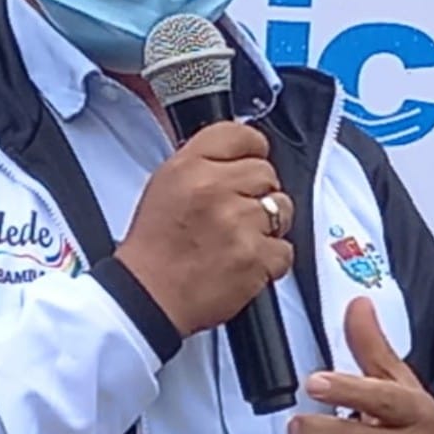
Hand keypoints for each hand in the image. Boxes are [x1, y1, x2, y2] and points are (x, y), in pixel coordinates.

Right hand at [116, 122, 293, 336]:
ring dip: (268, 225)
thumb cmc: (154, 249)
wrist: (149, 298)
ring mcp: (238, 222)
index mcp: (189, 167)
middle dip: (258, 192)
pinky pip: (284, 249)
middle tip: (237, 212)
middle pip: (266, 172)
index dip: (253, 148)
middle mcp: (214, 189)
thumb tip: (240, 154)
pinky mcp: (256, 256)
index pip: (240, 135)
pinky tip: (245, 262)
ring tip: (240, 239)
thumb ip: (204, 164)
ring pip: (281, 208)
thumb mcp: (166, 187)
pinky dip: (270, 260)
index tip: (254, 159)